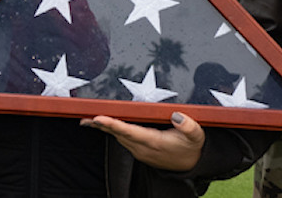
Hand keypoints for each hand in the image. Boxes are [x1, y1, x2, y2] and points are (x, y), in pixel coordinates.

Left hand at [82, 111, 204, 171]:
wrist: (192, 164)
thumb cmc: (192, 146)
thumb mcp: (196, 135)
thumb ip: (188, 126)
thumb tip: (177, 116)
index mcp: (154, 141)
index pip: (129, 131)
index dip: (113, 124)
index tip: (99, 119)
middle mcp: (143, 148)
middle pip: (118, 134)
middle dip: (102, 125)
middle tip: (85, 117)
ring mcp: (140, 151)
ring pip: (119, 137)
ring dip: (105, 128)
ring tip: (89, 119)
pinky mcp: (139, 151)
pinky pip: (123, 140)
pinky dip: (113, 131)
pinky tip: (104, 125)